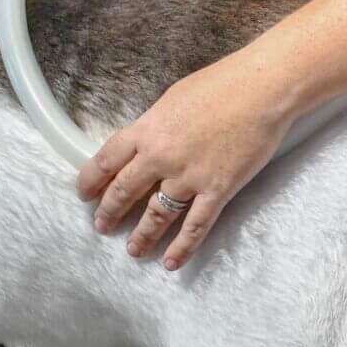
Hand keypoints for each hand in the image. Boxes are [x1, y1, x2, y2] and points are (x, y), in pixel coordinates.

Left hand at [76, 53, 292, 269]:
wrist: (261, 90)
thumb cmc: (221, 84)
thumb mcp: (174, 99)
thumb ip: (156, 126)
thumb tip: (148, 142)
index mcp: (147, 130)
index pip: (107, 160)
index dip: (91, 180)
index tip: (85, 194)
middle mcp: (160, 157)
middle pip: (125, 191)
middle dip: (110, 212)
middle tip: (102, 226)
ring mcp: (188, 177)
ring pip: (156, 215)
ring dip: (143, 235)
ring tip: (134, 250)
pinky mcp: (217, 191)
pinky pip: (195, 226)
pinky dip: (182, 247)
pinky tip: (172, 262)